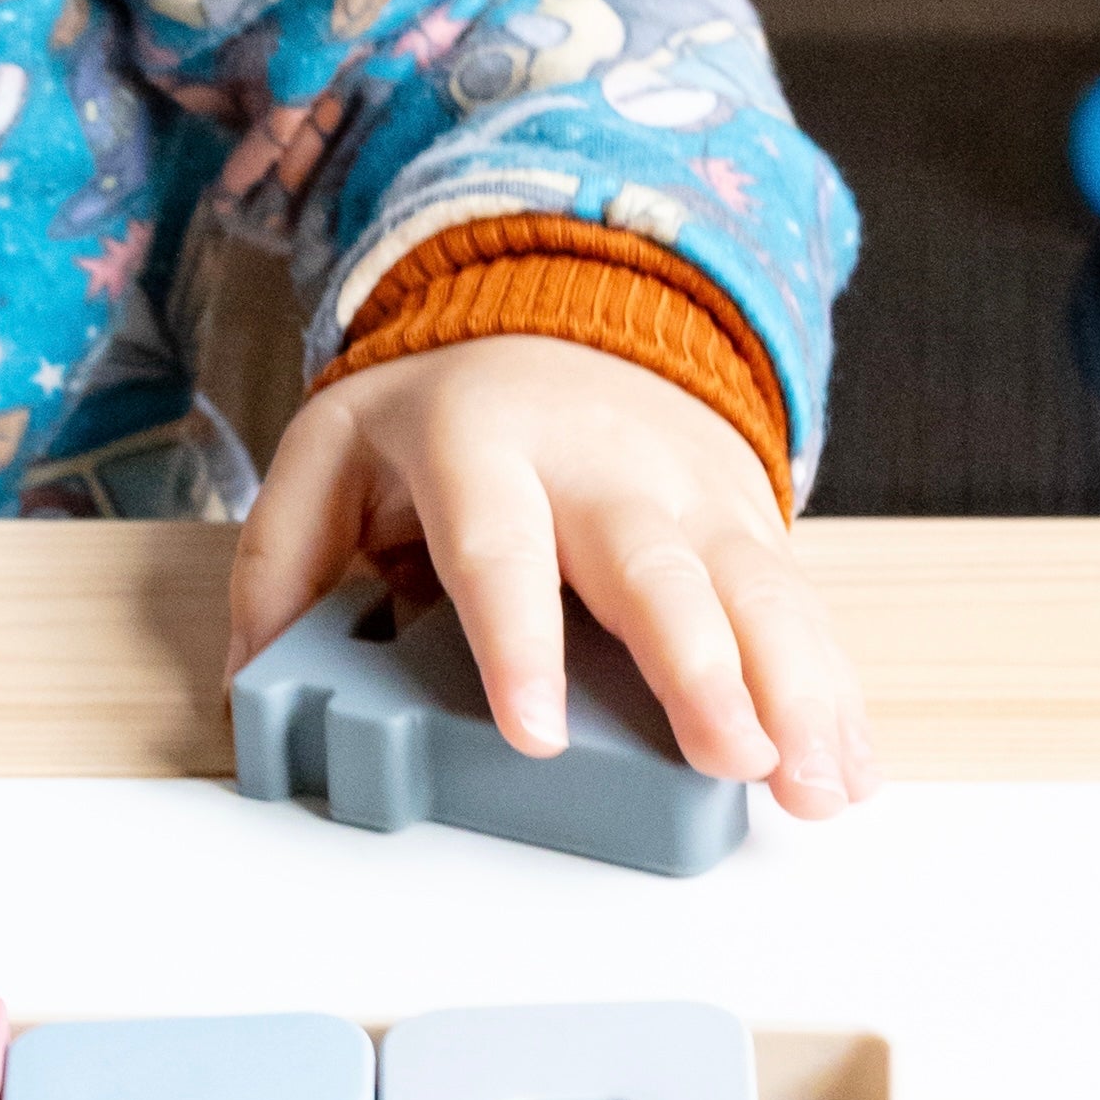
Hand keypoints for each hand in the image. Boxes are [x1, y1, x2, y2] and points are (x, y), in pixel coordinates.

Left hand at [229, 336, 876, 820]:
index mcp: (480, 446)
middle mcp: (600, 469)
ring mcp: (690, 494)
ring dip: (798, 692)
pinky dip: (834, 692)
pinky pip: (801, 610)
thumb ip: (282, 558)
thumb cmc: (440, 414)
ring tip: (817, 786)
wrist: (565, 313)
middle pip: (658, 572)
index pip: (497, 550)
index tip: (535, 733)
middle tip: (734, 759)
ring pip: (755, 593)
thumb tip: (250, 681)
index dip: (519, 643)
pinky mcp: (751, 522)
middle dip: (704, 669)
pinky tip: (849, 767)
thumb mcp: (333, 451)